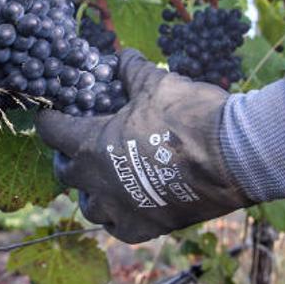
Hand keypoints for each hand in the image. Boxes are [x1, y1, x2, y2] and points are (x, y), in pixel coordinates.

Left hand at [35, 49, 251, 243]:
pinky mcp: (145, 228)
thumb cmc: (188, 116)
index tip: (53, 114)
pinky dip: (119, 214)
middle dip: (68, 157)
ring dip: (92, 190)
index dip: (50, 119)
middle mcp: (97, 183)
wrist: (234, 156)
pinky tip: (128, 203)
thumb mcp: (157, 83)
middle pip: (65, 173)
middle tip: (79, 145)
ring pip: (89, 206)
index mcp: (90, 145)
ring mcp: (119, 209)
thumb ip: (133, 71)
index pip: (51, 132)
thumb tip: (124, 56)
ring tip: (103, 178)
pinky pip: (118, 226)